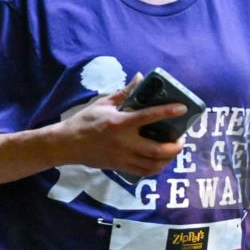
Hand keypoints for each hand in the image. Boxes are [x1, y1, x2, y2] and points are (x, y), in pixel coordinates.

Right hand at [56, 73, 186, 176]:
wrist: (66, 144)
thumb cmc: (84, 122)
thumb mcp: (102, 104)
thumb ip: (124, 93)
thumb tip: (140, 77)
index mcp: (119, 123)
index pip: (148, 116)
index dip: (167, 112)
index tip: (183, 108)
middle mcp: (123, 142)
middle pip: (157, 150)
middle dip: (175, 147)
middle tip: (181, 140)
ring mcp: (122, 157)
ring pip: (153, 164)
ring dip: (168, 159)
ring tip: (172, 151)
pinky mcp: (119, 167)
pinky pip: (144, 172)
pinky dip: (156, 168)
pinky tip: (159, 161)